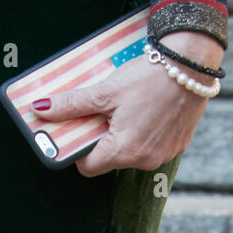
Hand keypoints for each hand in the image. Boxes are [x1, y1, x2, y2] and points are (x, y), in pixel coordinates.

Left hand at [31, 30, 223, 177]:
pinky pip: (153, 147)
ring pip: (132, 154)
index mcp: (122, 151)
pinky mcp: (177, 147)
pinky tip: (151, 111)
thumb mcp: (105, 90)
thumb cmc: (149, 77)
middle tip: (108, 112)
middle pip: (110, 159)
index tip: (83, 132)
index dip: (80, 151)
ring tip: (132, 109)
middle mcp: (143, 161)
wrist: (192, 65)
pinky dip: (148, 133)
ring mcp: (163, 156)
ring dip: (127, 136)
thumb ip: (72, 104)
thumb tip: (40, 109)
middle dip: (104, 139)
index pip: (88, 168)